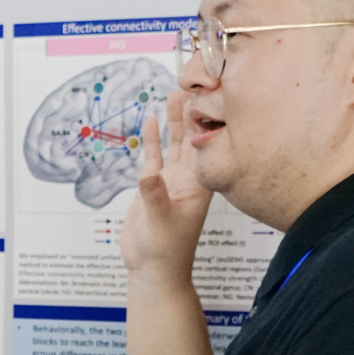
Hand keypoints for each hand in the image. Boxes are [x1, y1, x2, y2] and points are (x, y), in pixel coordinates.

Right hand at [120, 94, 213, 276]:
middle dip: (192, 112)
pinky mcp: (155, 186)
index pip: (205, 146)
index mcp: (199, 185)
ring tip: (175, 94)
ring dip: (174, 121)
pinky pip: (155, 156)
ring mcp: (173, 181)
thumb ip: (154, 197)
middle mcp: (189, 179)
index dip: (206, 121)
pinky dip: (154, 139)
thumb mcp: (161, 223)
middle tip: (191, 84)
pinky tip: (152, 121)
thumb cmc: (166, 252)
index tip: (205, 94)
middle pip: (193, 138)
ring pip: (175, 144)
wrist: (152, 270)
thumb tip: (148, 175)